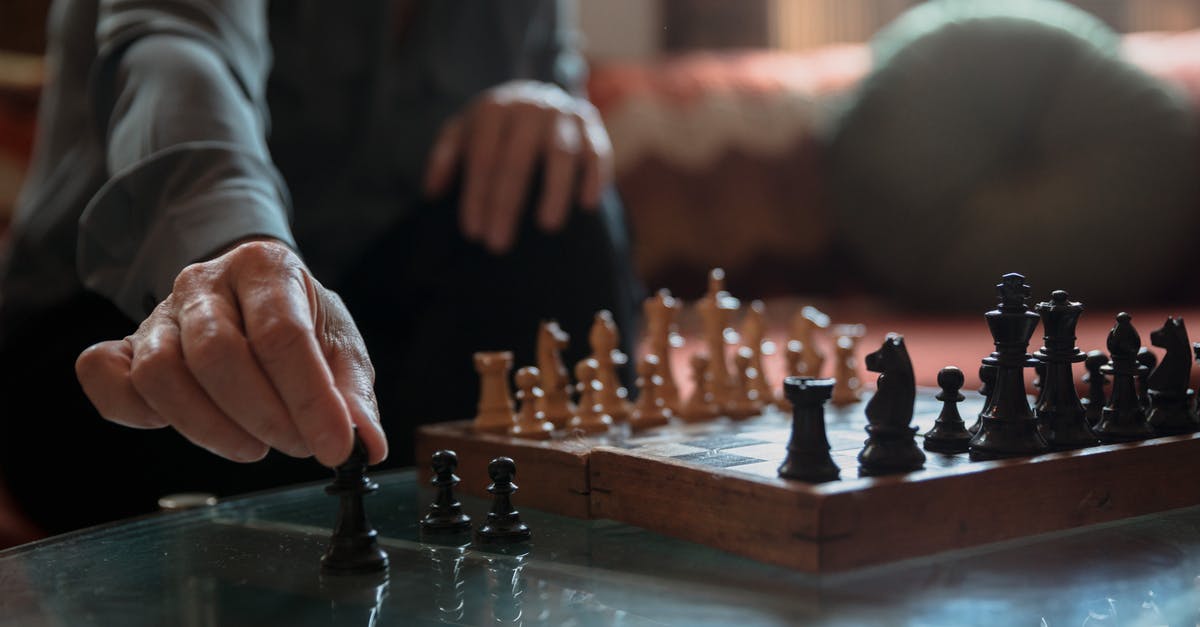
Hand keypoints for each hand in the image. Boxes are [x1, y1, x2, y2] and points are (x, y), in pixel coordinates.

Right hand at [75, 239, 386, 466]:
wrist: (251, 296)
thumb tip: (367, 446)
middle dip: (264, 416)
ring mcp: (159, 312)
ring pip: (162, 375)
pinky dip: (137, 413)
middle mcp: (204, 280)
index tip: (336, 449)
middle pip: (217, 355)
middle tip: (298, 445)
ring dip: (211, 428)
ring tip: (256, 443)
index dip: (310, 401)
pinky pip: (105, 377)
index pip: (283, 336)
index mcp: (266, 266)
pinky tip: (184, 425)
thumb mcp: (339, 346)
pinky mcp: (126, 345)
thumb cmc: (301, 322)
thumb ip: (353, 394)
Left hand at [423, 80, 613, 253]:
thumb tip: (432, 192)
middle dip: (506, 205)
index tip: (473, 234)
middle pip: (516, 161)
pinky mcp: (590, 123)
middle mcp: (529, 108)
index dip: (476, 196)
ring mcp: (562, 114)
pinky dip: (594, 177)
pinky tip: (587, 205)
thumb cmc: (494, 129)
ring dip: (555, 191)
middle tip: (499, 245)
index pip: (482, 158)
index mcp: (494, 109)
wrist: (535, 98)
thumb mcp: (463, 132)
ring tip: (548, 228)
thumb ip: (445, 157)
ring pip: (560, 154)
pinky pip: (597, 151)